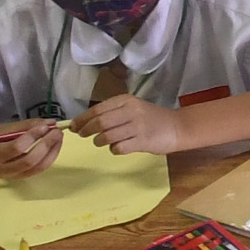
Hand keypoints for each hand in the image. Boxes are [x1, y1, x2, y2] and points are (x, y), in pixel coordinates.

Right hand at [0, 117, 64, 177]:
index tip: (45, 126)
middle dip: (46, 145)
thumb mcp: (7, 128)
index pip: (17, 148)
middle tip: (57, 131)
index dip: (33, 136)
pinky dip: (51, 157)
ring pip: (38, 167)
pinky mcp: (24, 178)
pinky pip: (41, 169)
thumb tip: (50, 123)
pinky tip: (56, 145)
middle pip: (30, 160)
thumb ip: (28, 125)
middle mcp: (4, 170)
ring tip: (59, 137)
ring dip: (53, 151)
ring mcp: (15, 176)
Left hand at [72, 94, 193, 155]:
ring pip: (107, 136)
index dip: (82, 119)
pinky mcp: (142, 141)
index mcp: (126, 100)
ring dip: (99, 141)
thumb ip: (112, 112)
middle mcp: (131, 111)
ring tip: (100, 142)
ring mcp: (137, 126)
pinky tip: (117, 147)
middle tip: (81, 135)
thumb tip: (85, 122)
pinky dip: (113, 149)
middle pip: (100, 122)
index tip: (73, 126)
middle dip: (86, 130)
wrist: (177, 127)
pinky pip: (119, 148)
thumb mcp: (132, 108)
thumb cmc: (151, 119)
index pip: (98, 109)